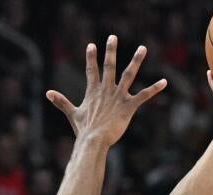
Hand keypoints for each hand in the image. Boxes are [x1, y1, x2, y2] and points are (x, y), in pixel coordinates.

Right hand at [47, 36, 167, 146]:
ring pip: (129, 74)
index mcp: (93, 91)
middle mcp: (106, 90)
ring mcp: (118, 96)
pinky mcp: (129, 106)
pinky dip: (155, 89)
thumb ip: (62, 102)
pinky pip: (144, 95)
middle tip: (113, 37)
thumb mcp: (72, 114)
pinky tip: (164, 82)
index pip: (92, 70)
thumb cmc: (84, 130)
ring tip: (143, 48)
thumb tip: (47, 93)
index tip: (92, 45)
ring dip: (136, 61)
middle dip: (111, 51)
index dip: (91, 57)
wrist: (94, 140)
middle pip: (109, 66)